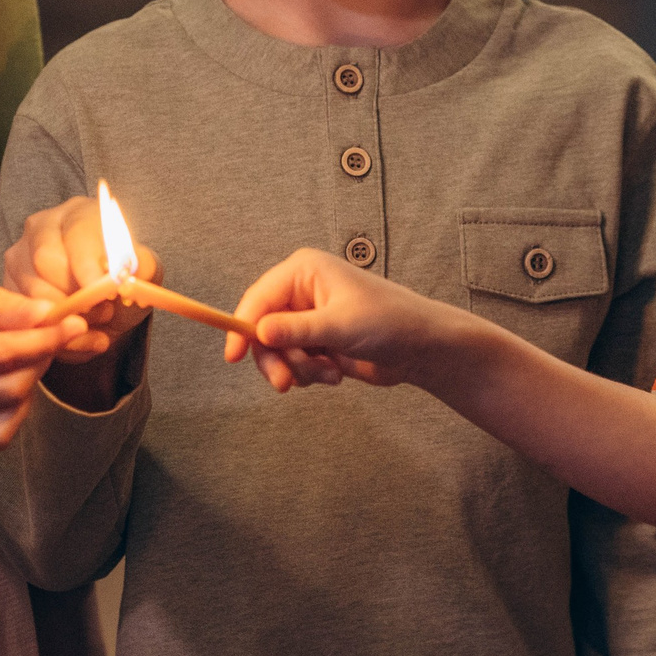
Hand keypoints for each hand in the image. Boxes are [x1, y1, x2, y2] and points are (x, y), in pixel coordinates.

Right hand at [0, 239, 78, 446]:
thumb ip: (0, 304)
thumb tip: (50, 316)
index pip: (1, 357)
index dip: (44, 340)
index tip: (74, 320)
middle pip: (6, 391)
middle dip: (41, 358)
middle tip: (56, 327)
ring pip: (2, 421)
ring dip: (28, 387)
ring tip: (32, 348)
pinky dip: (9, 406)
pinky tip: (12, 370)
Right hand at [3, 196, 160, 363]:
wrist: (106, 304)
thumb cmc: (121, 281)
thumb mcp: (145, 271)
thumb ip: (144, 266)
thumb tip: (129, 272)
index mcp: (78, 214)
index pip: (75, 235)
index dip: (89, 267)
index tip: (107, 294)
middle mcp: (42, 228)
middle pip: (45, 260)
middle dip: (76, 295)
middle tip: (103, 310)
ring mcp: (19, 256)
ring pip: (31, 292)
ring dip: (66, 318)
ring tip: (94, 322)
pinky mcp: (7, 287)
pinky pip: (23, 316)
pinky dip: (53, 336)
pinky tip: (74, 338)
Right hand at [227, 247, 450, 392]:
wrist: (421, 348)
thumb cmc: (389, 322)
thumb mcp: (340, 325)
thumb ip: (297, 331)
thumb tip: (258, 333)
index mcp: (303, 271)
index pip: (258, 299)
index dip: (241, 327)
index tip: (234, 357)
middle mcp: (301, 292)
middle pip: (262, 330)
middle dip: (276, 358)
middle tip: (285, 384)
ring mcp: (308, 318)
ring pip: (277, 351)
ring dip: (299, 369)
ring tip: (329, 373)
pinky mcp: (316, 342)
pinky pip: (294, 363)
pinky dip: (310, 374)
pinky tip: (335, 372)